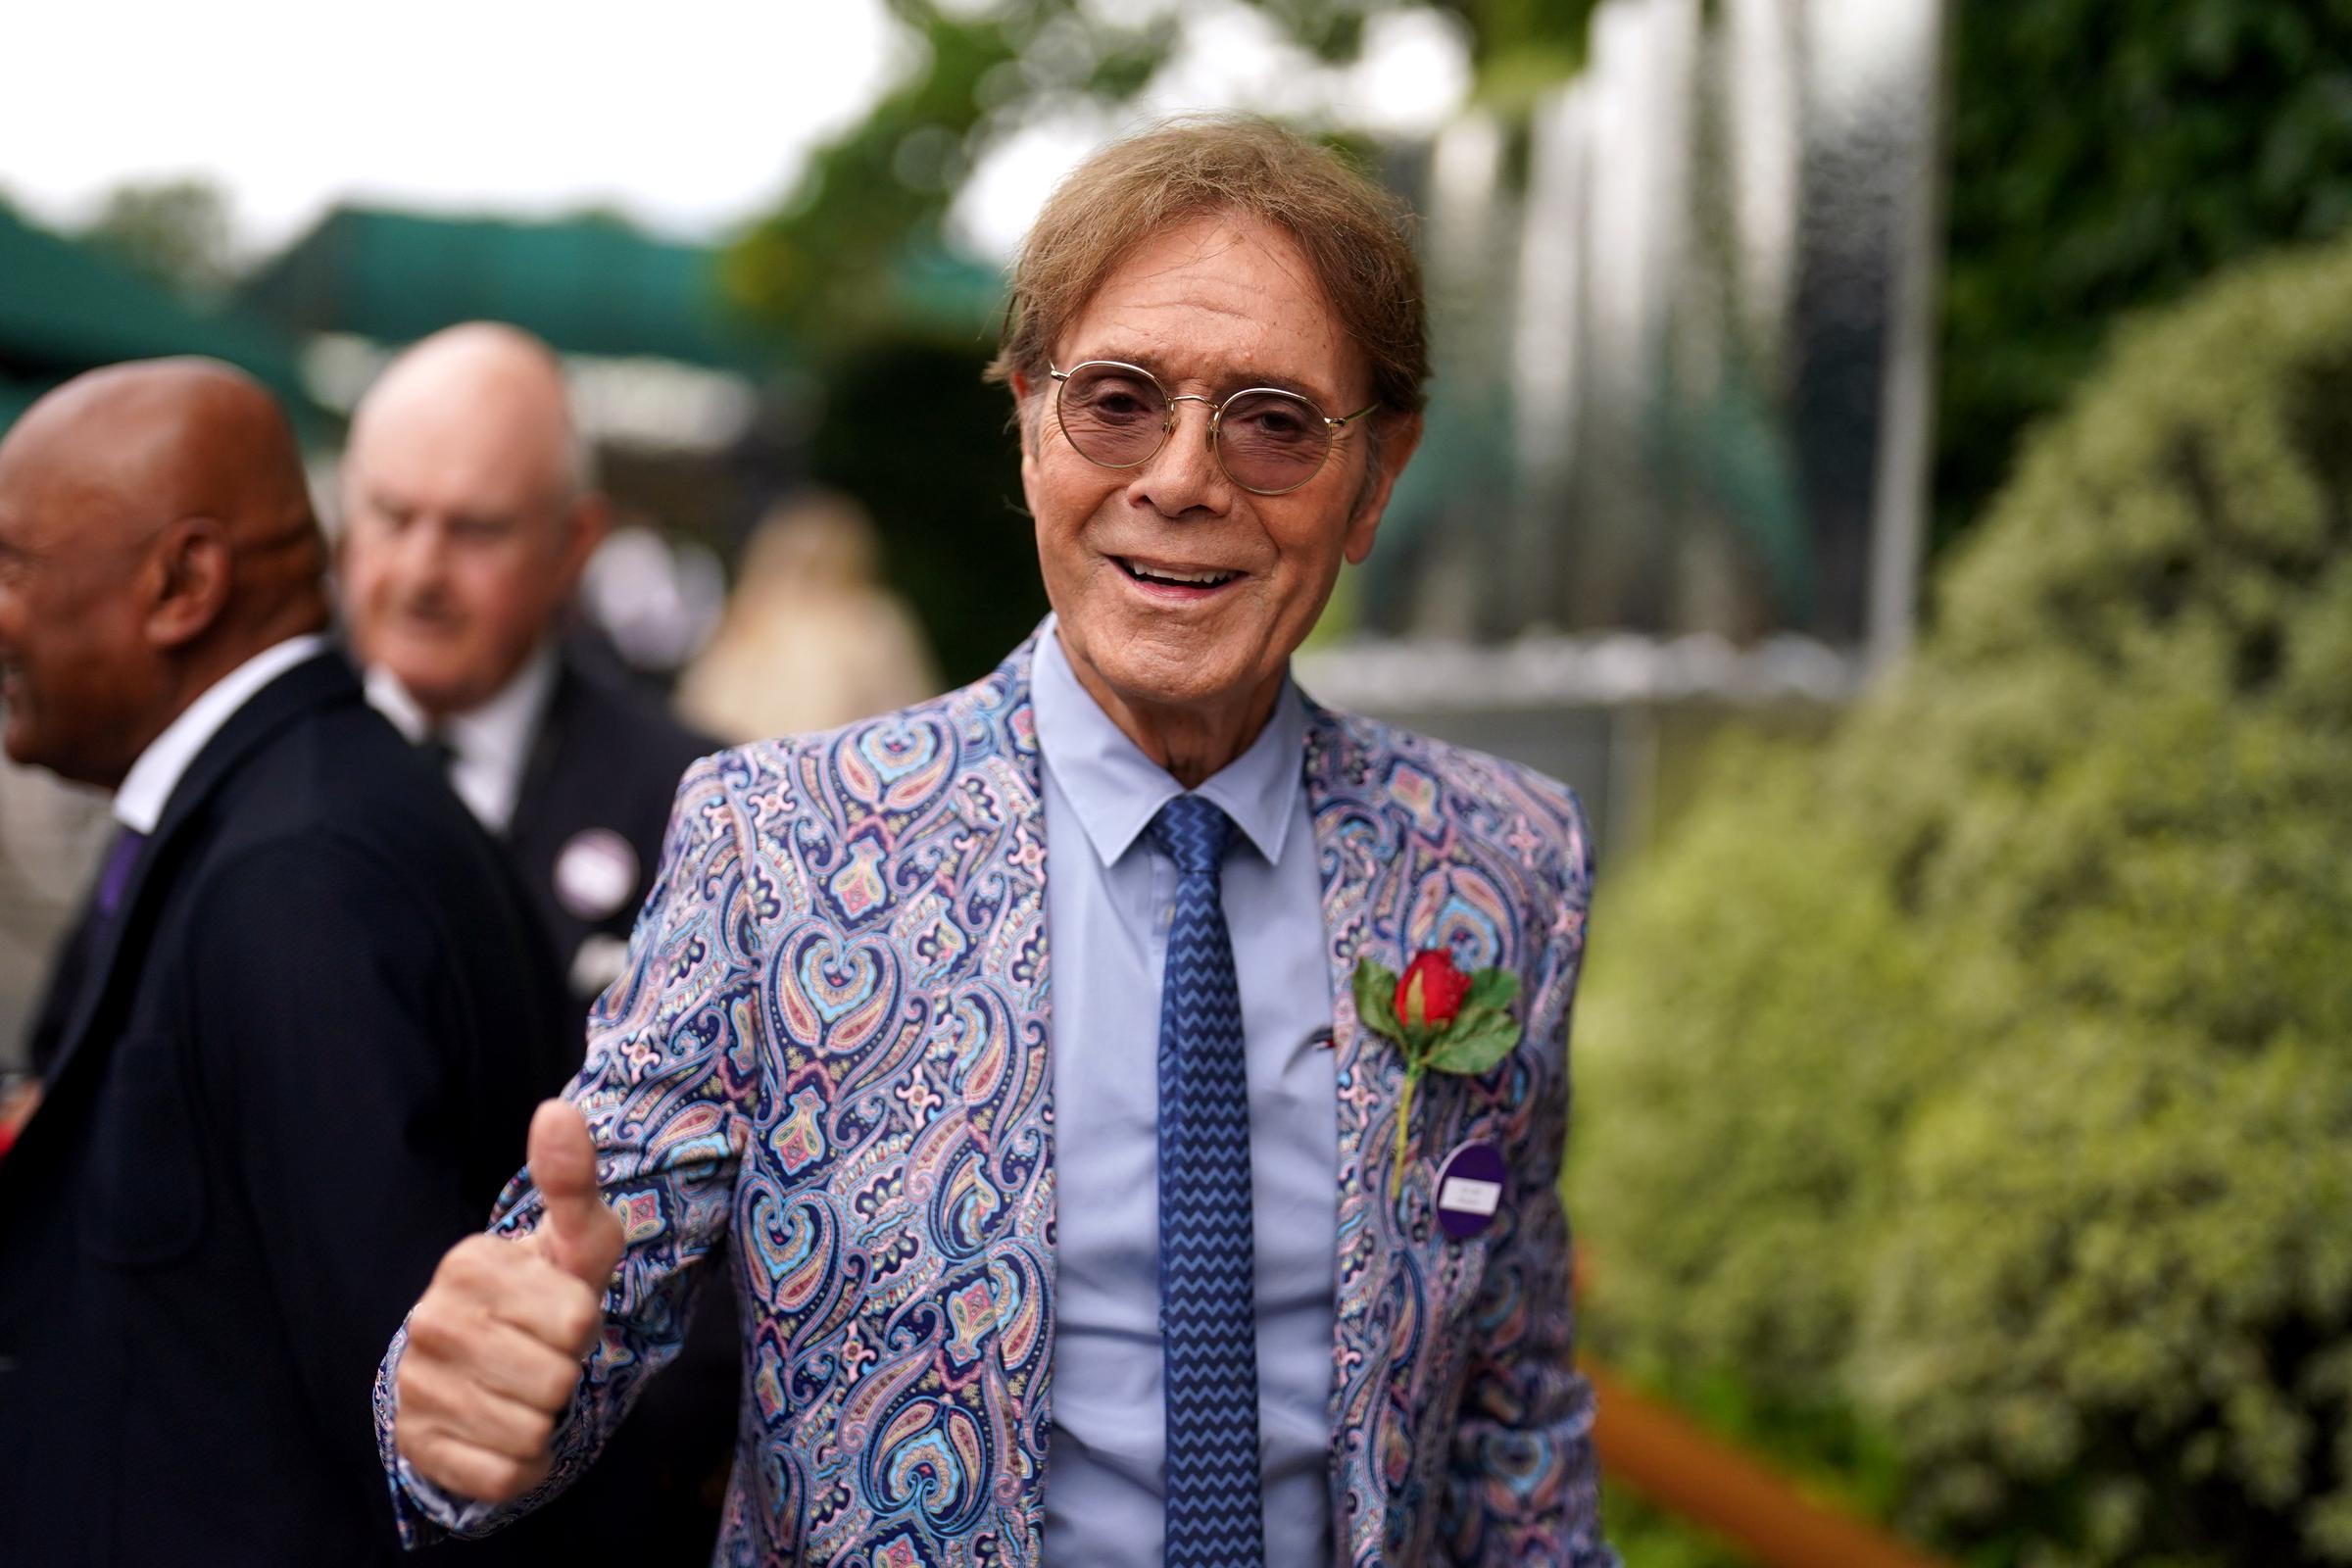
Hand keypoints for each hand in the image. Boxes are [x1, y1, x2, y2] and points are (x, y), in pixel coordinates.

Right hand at [393, 1099, 624, 1503]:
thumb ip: (571, 1182)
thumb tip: (558, 1110)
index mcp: (469, 1264)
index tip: (558, 1314)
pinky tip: (503, 1431)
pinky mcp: (417, 1446)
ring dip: (546, 1420)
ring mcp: (417, 1386)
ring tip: (524, 1390)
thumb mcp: (571, 1242)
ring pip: (533, 1430)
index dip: (584, 1324)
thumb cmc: (540, 1296)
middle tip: (542, 1356)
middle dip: (566, 1375)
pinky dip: (522, 1464)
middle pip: (558, 1378)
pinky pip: (505, 1475)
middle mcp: (431, 1322)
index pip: (578, 1318)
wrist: (475, 1367)